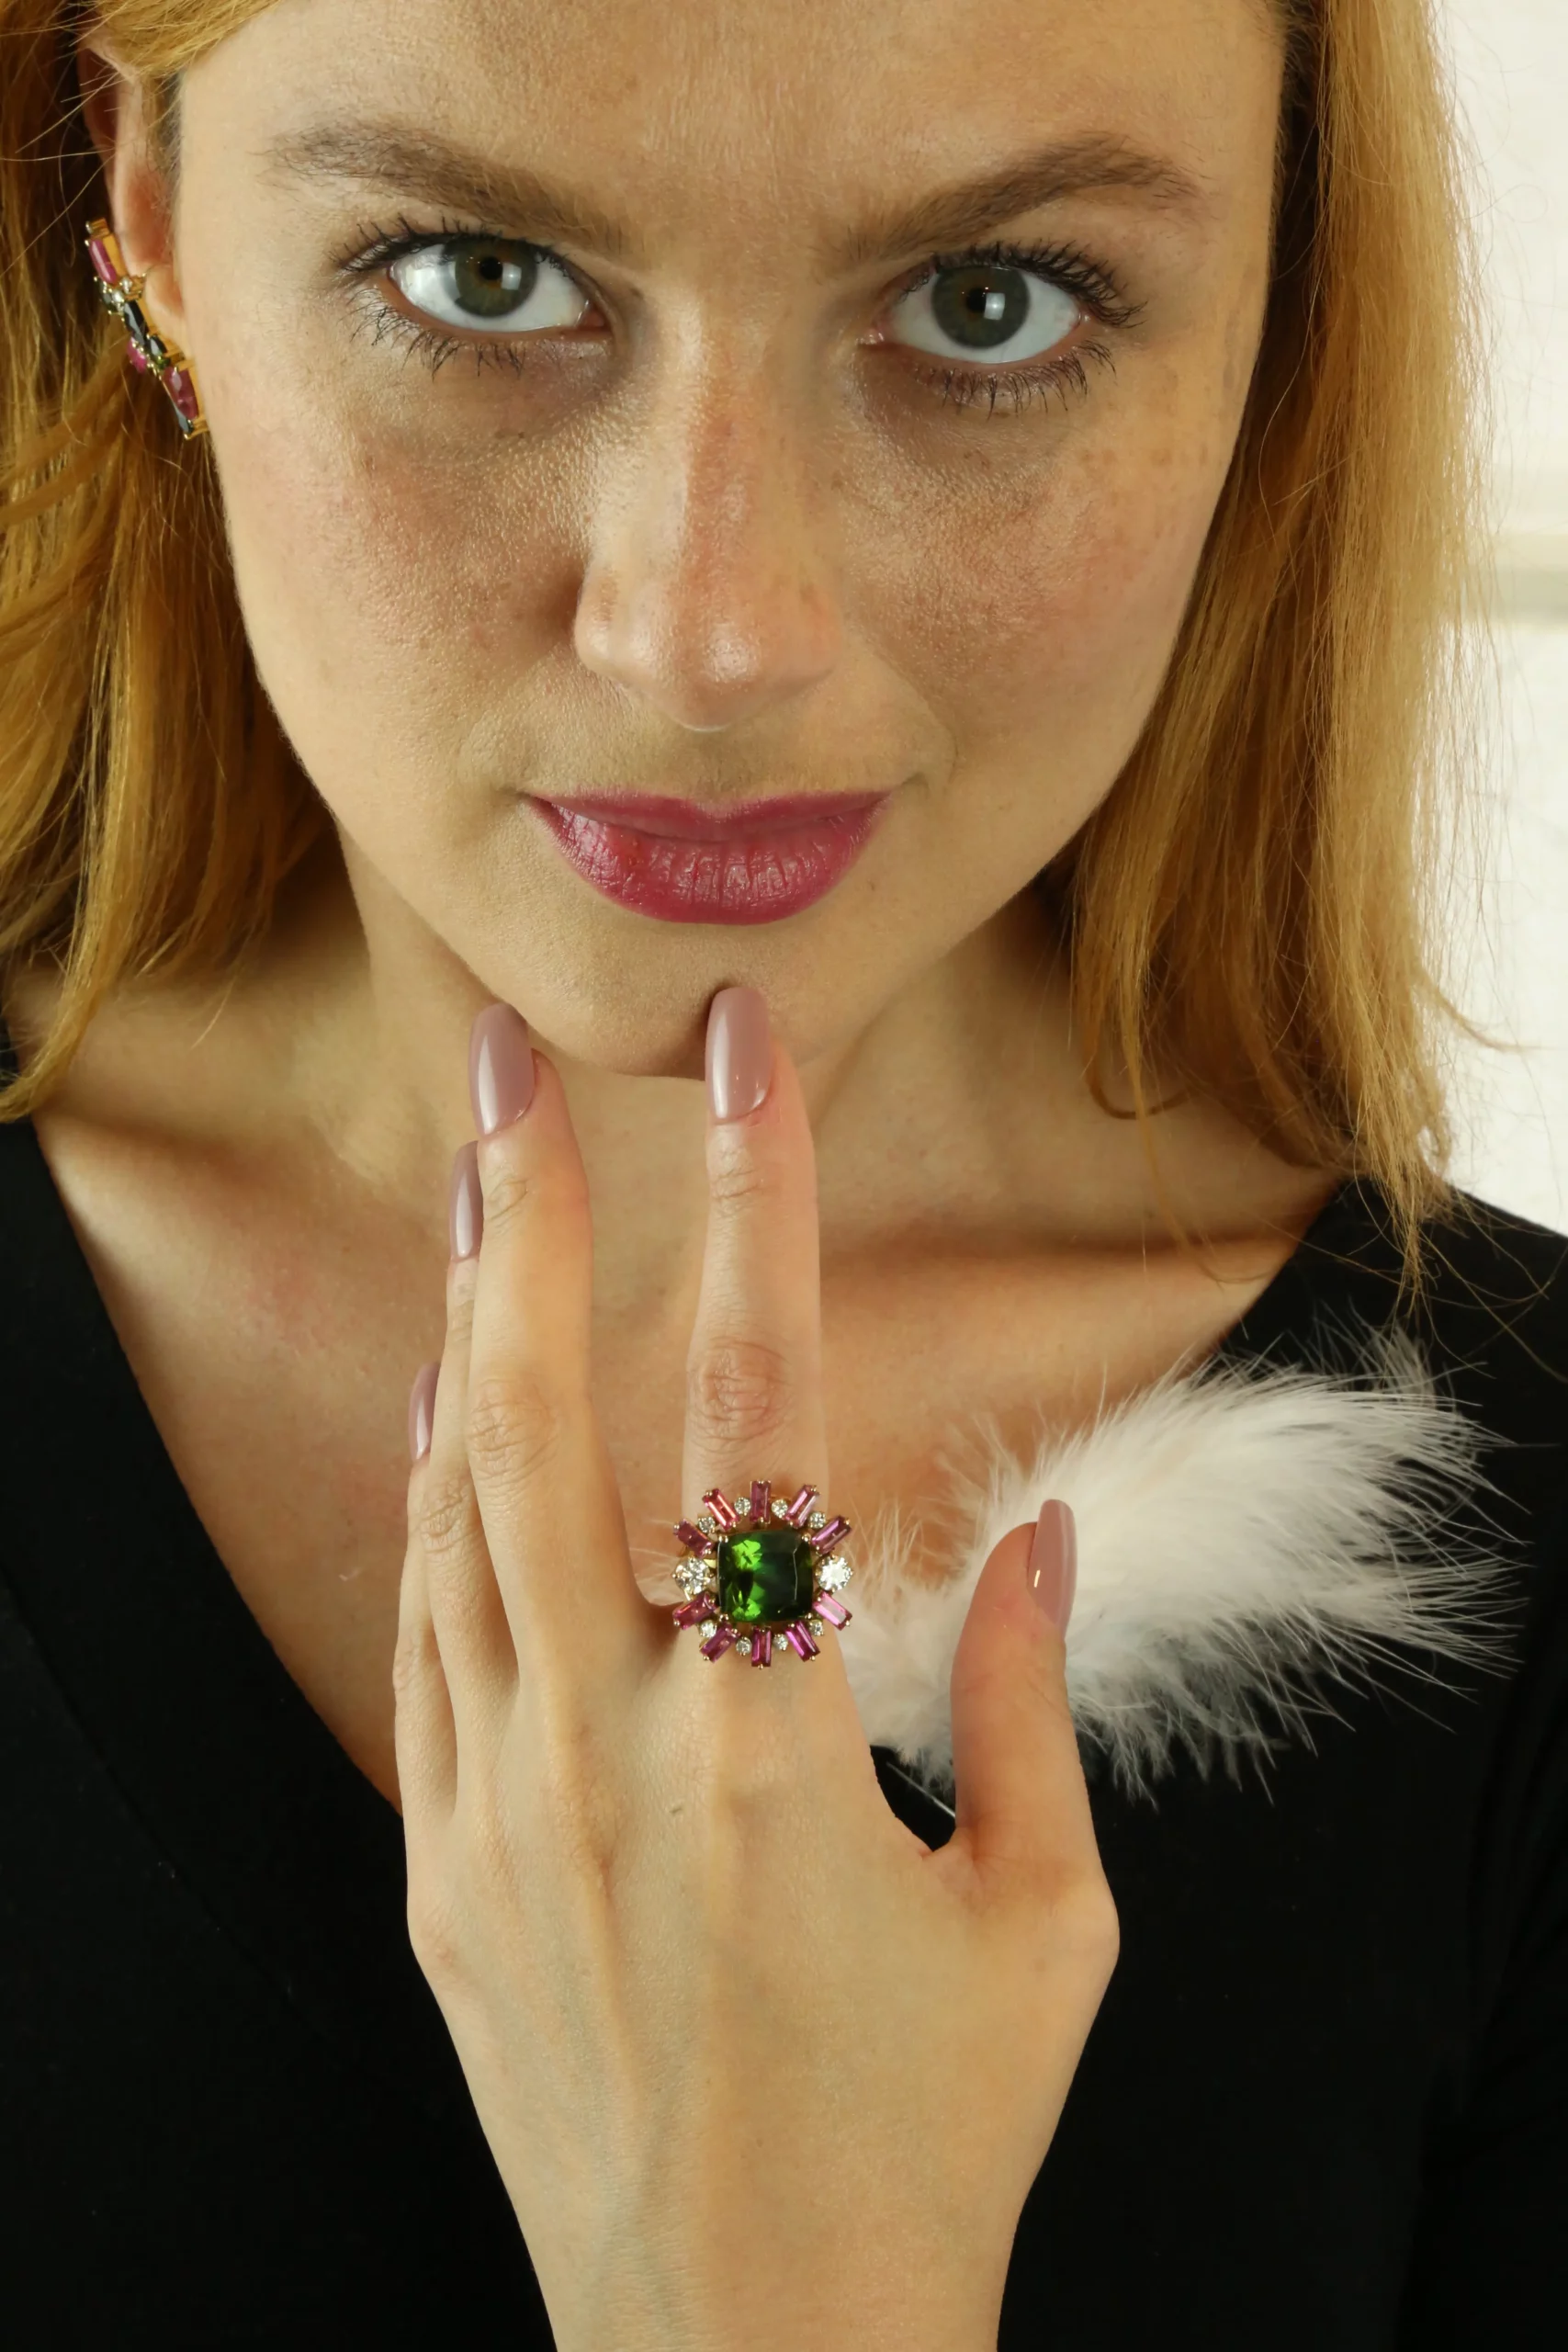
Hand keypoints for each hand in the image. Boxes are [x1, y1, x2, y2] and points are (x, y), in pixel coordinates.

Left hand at [394, 987, 1116, 2351]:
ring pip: (451, 1510)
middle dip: (520, 1218)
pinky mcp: (437, 1875)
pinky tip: (444, 1412)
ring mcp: (494, 1812)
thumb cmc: (921, 2154)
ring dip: (467, 1335)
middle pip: (537, 1420)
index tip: (746, 1060)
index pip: (761, 1413)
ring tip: (475, 1191)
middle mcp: (606, 1754)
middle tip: (503, 1067)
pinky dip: (431, 1503)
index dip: (761, 1208)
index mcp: (771, 1750)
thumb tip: (1035, 1536)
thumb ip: (1031, 1704)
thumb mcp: (1040, 1927)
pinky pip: (420, 1637)